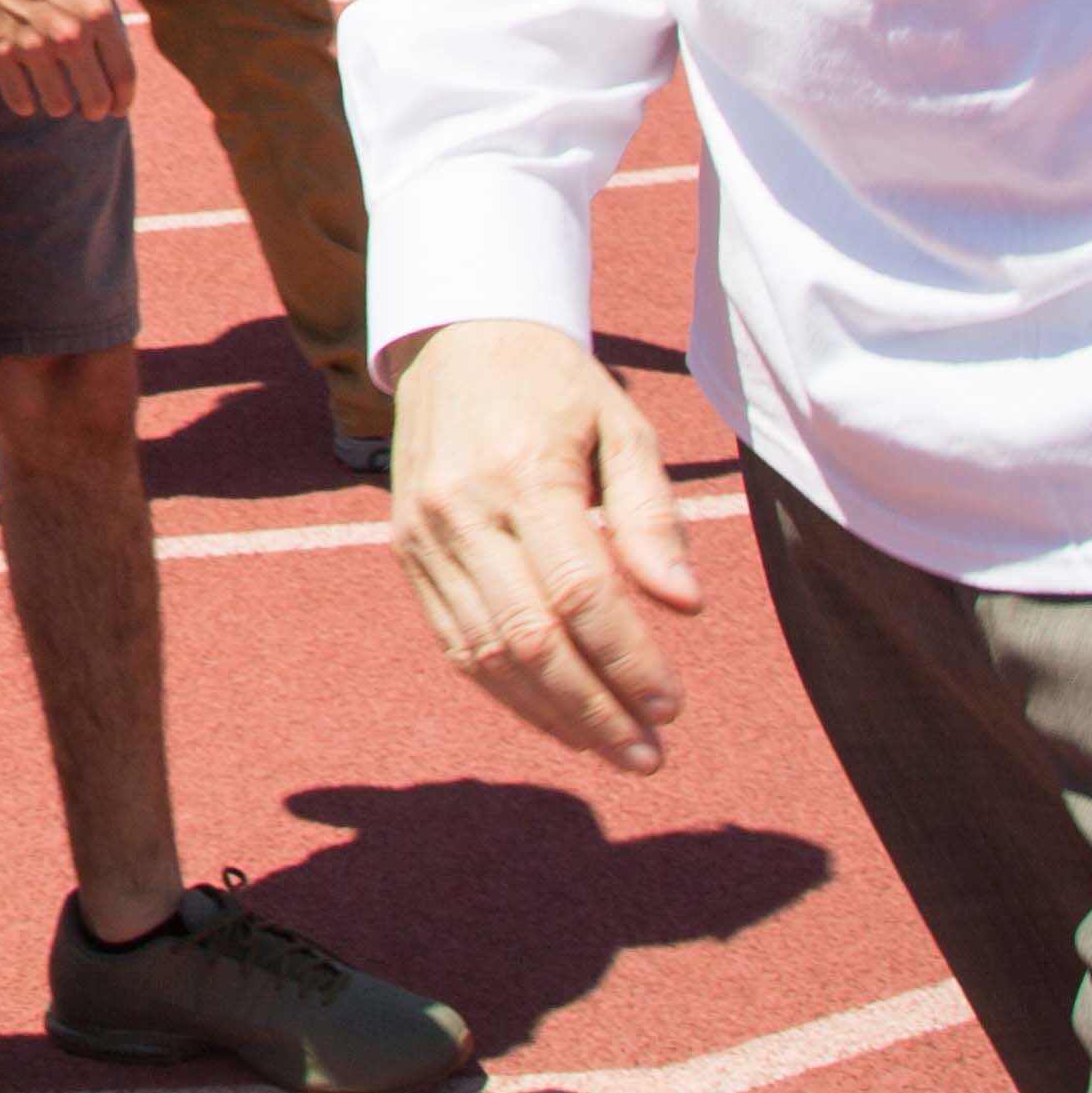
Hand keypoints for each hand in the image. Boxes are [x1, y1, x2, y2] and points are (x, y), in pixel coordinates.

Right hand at [0, 0, 131, 120]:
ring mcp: (32, 46)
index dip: (122, 100)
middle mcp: (69, 34)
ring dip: (59, 104)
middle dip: (95, 109)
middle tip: (88, 109)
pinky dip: (26, 103)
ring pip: (58, 105)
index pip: (123, 76)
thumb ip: (100, 24)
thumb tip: (112, 69)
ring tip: (54, 94)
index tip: (116, 107)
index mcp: (97, 13)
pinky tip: (25, 91)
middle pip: (95, 99)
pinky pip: (20, 101)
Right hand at [387, 316, 706, 771]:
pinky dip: (505, 692)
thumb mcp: (622, 426)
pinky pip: (454, 641)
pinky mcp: (405, 551)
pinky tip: (555, 718)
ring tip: (612, 750)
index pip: (581, 594)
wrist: (455, 337)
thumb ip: (654, 516)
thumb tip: (686, 606)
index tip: (674, 706)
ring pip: (486, 653)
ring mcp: (424, 534)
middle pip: (531, 638)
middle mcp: (462, 510)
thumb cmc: (555, 386)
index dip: (630, 660)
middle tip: (651, 755)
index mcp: (524, 473)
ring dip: (552, 715)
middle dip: (595, 710)